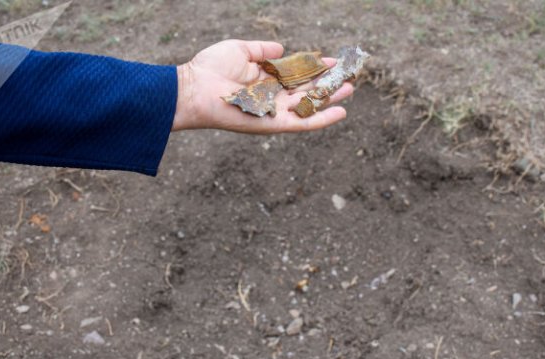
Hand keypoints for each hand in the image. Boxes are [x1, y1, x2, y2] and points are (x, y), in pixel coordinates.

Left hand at [172, 40, 353, 132]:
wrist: (195, 89)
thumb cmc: (211, 68)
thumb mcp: (240, 50)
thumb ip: (262, 50)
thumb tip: (282, 49)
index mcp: (266, 80)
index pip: (297, 74)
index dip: (316, 68)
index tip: (334, 61)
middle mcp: (272, 97)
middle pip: (307, 90)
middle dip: (328, 84)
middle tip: (349, 77)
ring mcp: (274, 111)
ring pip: (309, 106)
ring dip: (330, 99)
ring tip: (350, 89)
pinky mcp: (273, 124)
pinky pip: (303, 123)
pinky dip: (322, 119)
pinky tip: (341, 112)